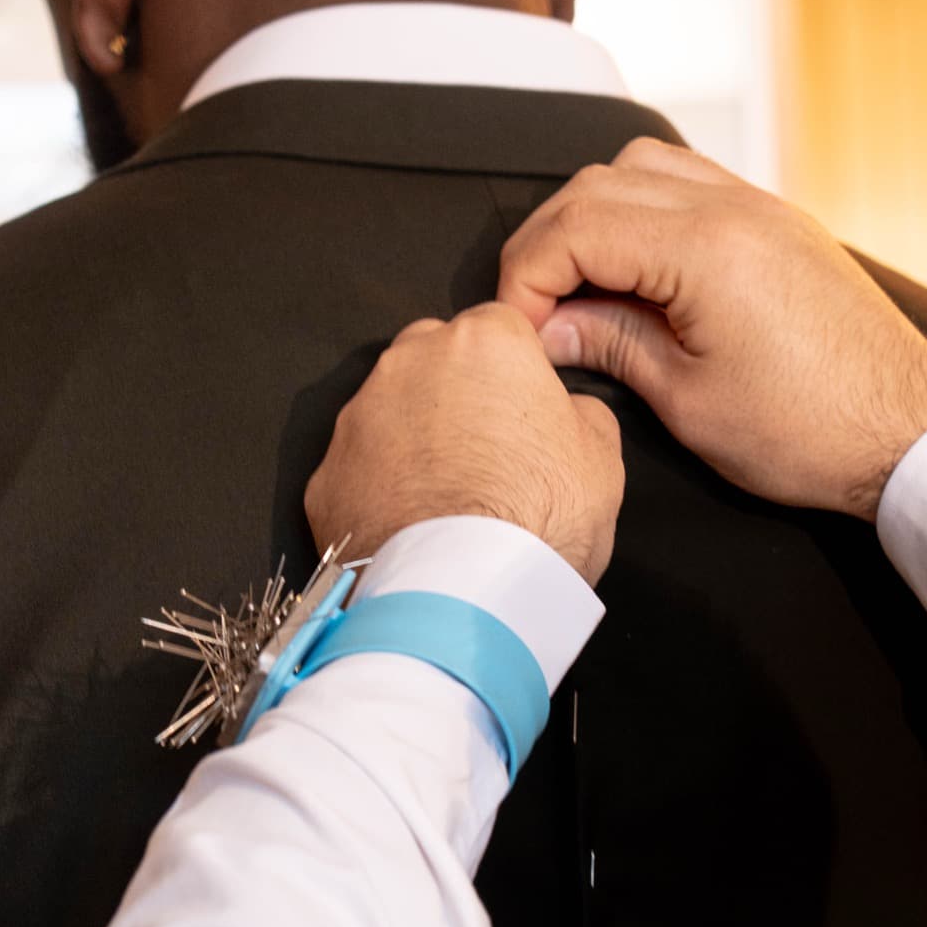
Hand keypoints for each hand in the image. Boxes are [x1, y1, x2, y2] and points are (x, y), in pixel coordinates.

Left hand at [305, 304, 624, 584]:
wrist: (464, 597)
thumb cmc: (541, 519)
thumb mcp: (602, 457)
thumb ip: (579, 411)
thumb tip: (561, 410)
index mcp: (484, 342)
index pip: (502, 328)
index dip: (518, 372)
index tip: (527, 414)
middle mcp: (409, 362)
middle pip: (435, 357)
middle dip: (457, 392)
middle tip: (489, 453)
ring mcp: (358, 418)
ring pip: (390, 411)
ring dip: (414, 439)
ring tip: (447, 498)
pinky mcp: (325, 475)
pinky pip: (359, 469)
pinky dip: (380, 488)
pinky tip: (411, 526)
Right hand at [497, 141, 926, 519]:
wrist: (910, 435)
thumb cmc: (814, 432)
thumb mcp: (689, 403)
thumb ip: (612, 346)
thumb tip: (553, 326)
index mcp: (707, 249)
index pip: (575, 226)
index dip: (528, 276)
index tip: (520, 327)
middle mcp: (735, 208)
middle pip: (598, 184)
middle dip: (550, 243)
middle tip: (538, 310)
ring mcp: (762, 208)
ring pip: (643, 167)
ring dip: (596, 215)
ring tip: (584, 287)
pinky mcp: (779, 224)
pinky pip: (691, 182)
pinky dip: (646, 210)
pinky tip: (638, 270)